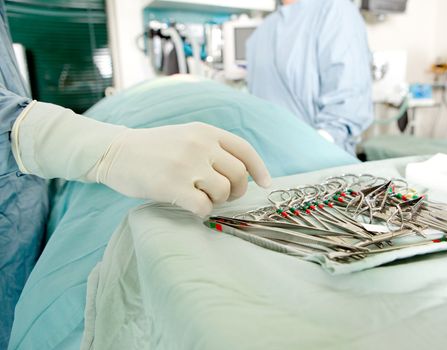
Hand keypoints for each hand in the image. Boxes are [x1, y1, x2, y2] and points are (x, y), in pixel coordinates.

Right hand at [93, 122, 271, 216]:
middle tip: (222, 195)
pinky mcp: (172, 186)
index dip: (259, 169)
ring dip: (216, 200)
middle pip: (238, 175)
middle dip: (235, 190)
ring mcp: (187, 164)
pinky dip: (202, 211)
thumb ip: (212, 147)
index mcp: (205, 131)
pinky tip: (189, 205)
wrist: (115, 152)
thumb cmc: (153, 148)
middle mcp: (200, 145)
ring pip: (223, 192)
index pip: (244, 150)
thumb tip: (242, 173)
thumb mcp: (186, 135)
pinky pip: (204, 207)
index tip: (264, 184)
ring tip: (200, 196)